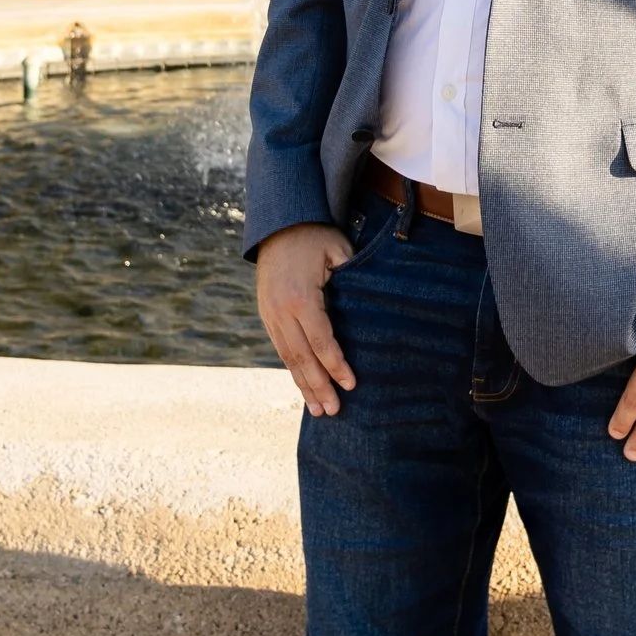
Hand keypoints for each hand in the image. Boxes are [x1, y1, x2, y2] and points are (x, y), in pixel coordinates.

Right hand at [257, 222, 357, 416]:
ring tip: (317, 410)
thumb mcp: (339, 251)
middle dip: (318, 387)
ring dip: (303, 385)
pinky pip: (280, 348)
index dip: (336, 366)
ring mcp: (270, 315)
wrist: (278, 224)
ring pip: (288, 358)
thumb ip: (351, 279)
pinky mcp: (266, 315)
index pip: (321, 341)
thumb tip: (368, 310)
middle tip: (333, 411)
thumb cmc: (315, 236)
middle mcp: (281, 311)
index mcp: (300, 298)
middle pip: (301, 358)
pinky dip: (292, 369)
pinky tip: (303, 385)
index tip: (351, 385)